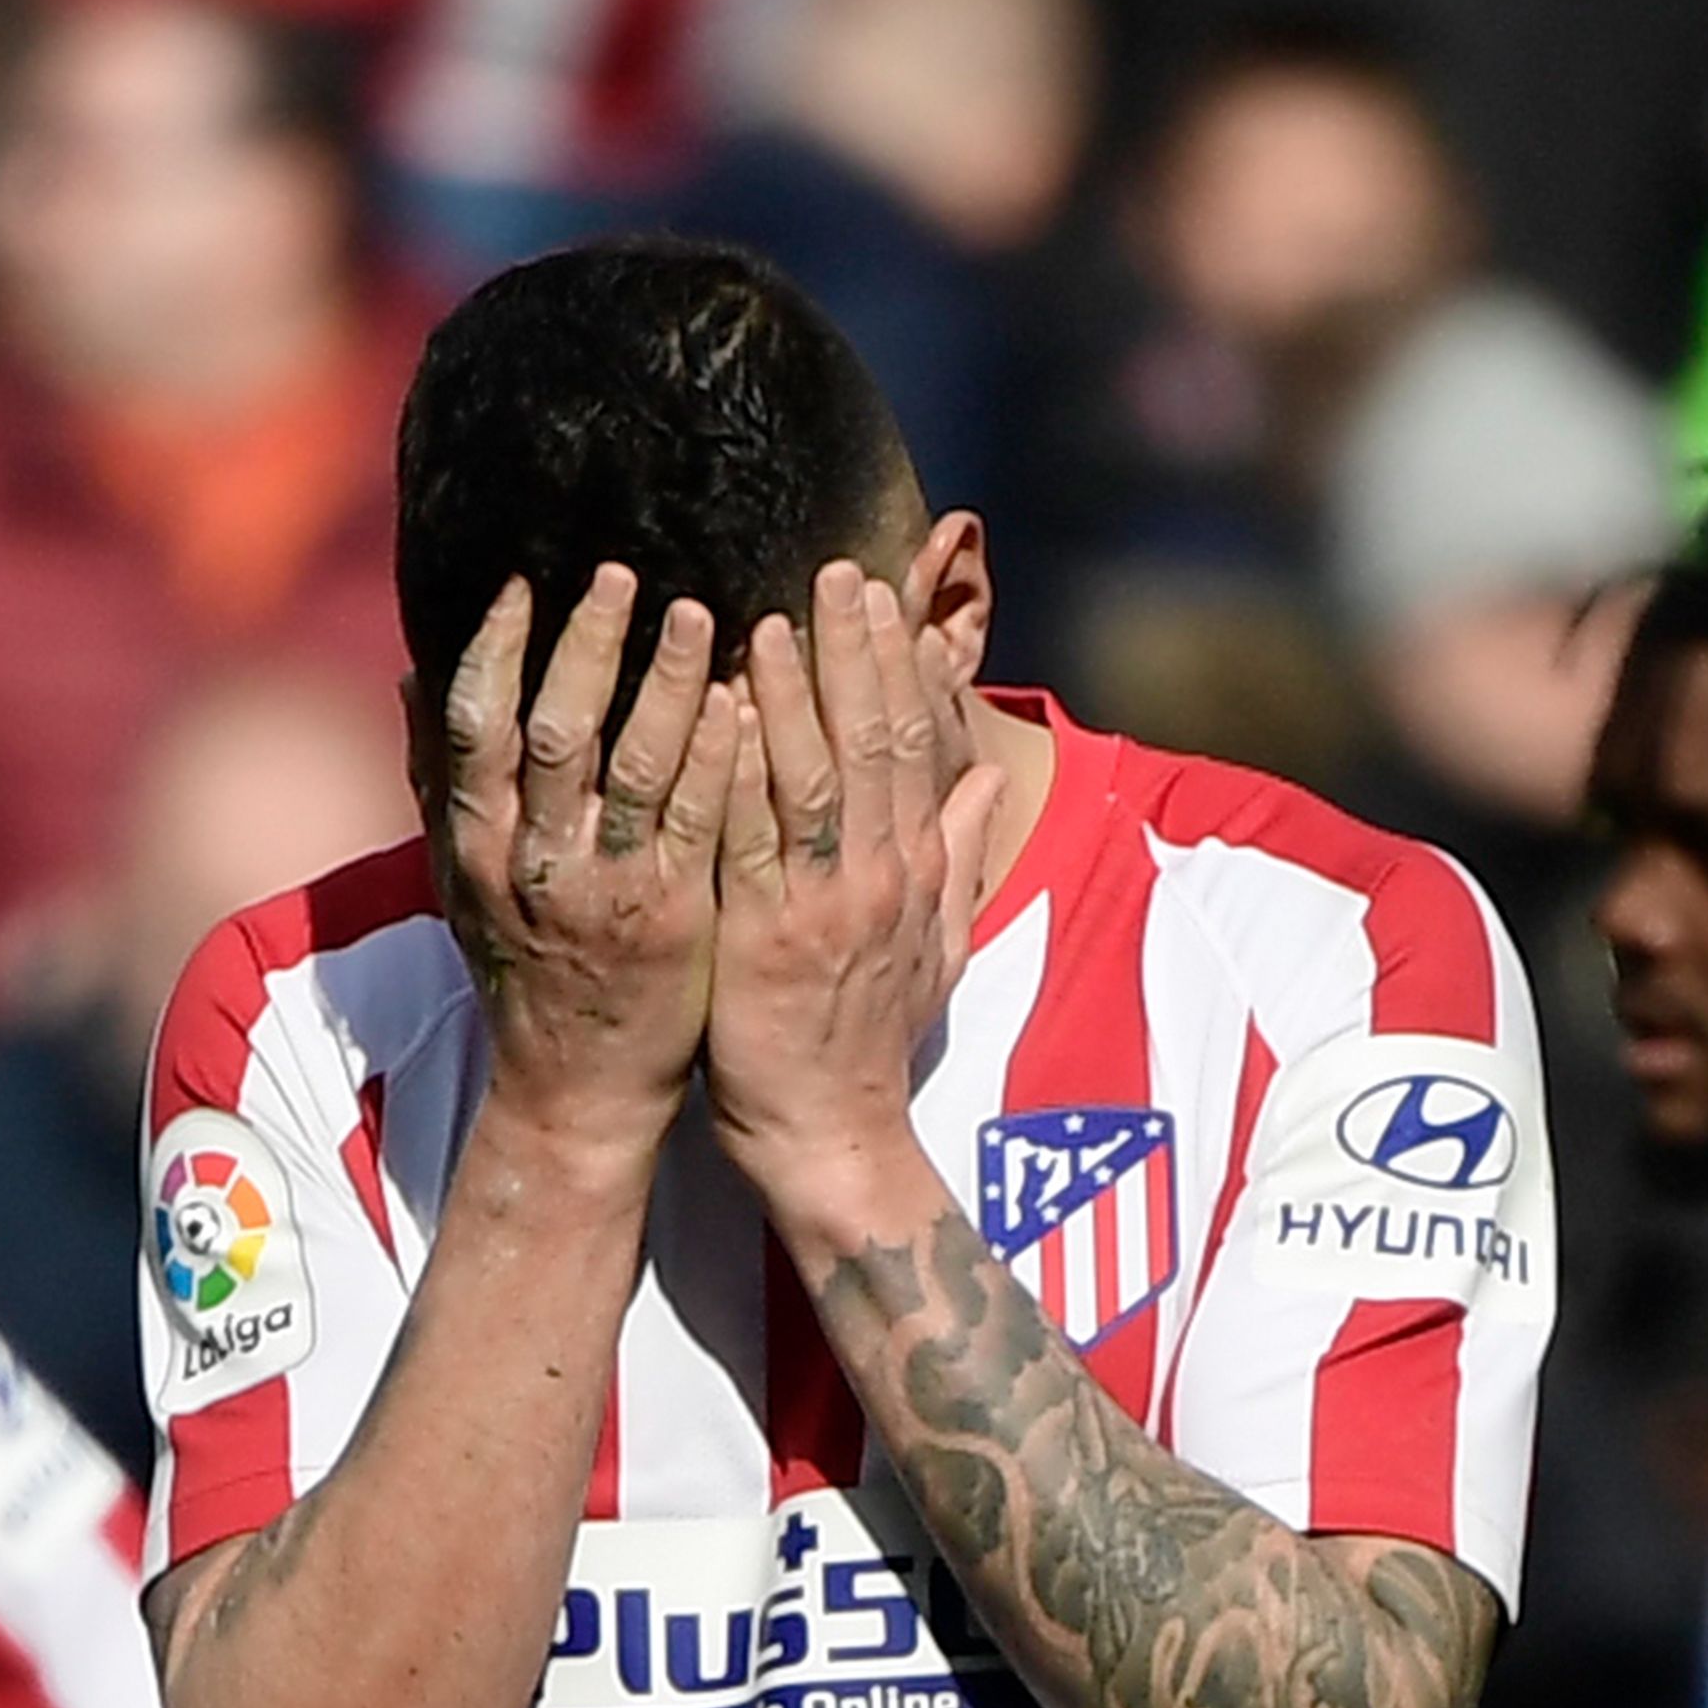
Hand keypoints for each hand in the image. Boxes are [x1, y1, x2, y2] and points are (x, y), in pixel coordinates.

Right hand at [430, 565, 742, 1162]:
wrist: (579, 1085)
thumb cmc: (524, 966)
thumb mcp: (461, 879)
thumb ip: (440, 780)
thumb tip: (415, 675)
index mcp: (477, 843)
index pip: (477, 724)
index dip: (499, 647)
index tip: (526, 580)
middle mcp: (535, 863)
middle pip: (556, 731)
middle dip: (589, 644)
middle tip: (624, 572)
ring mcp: (610, 891)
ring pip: (640, 768)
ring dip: (670, 682)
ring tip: (701, 612)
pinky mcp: (678, 917)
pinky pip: (703, 820)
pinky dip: (720, 753)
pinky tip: (745, 697)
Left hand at [703, 564, 1009, 1245]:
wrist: (835, 1138)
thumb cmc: (867, 1043)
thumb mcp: (937, 947)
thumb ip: (960, 857)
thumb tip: (989, 782)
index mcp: (912, 870)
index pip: (912, 744)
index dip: (895, 664)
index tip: (878, 596)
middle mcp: (877, 876)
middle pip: (871, 739)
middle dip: (852, 650)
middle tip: (831, 570)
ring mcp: (822, 905)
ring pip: (813, 775)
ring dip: (791, 692)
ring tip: (768, 618)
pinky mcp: (765, 938)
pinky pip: (751, 837)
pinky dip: (739, 769)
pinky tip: (718, 712)